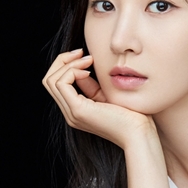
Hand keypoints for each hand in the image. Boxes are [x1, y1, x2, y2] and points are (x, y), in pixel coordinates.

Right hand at [42, 49, 156, 150]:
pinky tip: (88, 70)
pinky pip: (61, 83)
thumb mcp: (107, 96)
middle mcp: (70, 113)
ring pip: (51, 80)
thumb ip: (92, 85)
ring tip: (88, 60)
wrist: (139, 134)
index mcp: (76, 111)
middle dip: (63, 60)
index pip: (56, 83)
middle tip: (81, 53)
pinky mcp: (78, 111)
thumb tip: (83, 68)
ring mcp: (72, 113)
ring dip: (68, 64)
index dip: (67, 65)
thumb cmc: (132, 116)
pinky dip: (72, 70)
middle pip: (49, 80)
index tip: (87, 57)